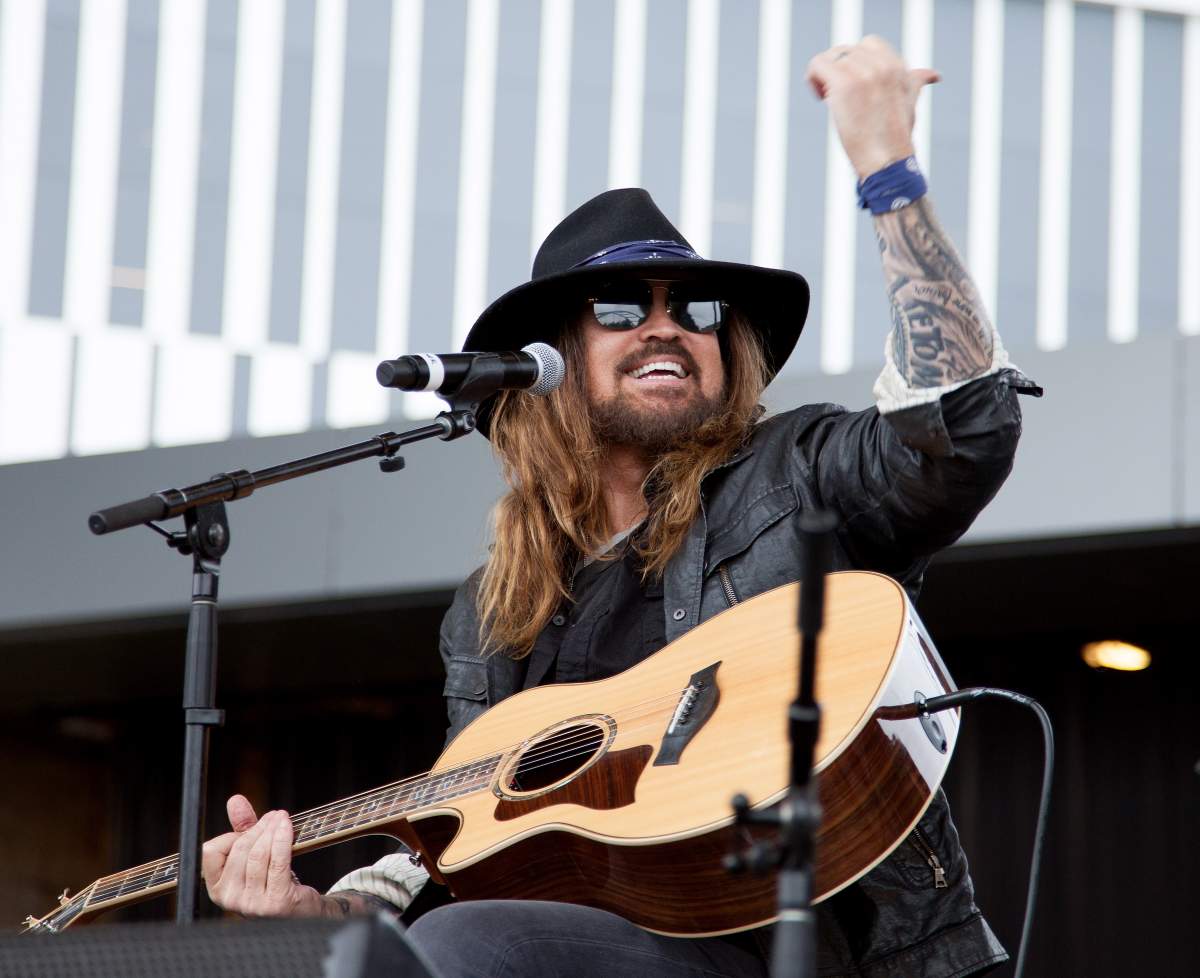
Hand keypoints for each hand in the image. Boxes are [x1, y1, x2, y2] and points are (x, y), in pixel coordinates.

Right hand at [201, 795, 325, 917]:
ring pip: (259, 854)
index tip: (249, 827)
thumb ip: (242, 828)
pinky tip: (288, 827)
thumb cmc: (273, 880)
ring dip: (272, 830)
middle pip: (239, 850)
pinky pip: (278, 862)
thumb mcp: (254, 854)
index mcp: (217, 889)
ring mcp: (252, 903)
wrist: (301, 910)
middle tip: (274, 815)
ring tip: (282, 819)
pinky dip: (283, 839)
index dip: (229, 836)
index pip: (210, 852)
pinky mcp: (275, 902)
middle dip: (258, 827)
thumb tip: (235, 800)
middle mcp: (230, 899)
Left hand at [805, 35, 938, 178]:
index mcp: (897, 65)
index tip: (855, 89)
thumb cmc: (897, 138)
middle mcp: (881, 64)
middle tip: (840, 99)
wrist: (888, 161)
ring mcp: (863, 72)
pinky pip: (816, 65)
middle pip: (844, 51)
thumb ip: (915, 82)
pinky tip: (821, 98)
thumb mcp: (909, 103)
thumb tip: (932, 75)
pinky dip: (812, 79)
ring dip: (824, 79)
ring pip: (829, 58)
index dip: (855, 64)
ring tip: (830, 100)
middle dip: (838, 72)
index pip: (867, 44)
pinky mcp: (844, 83)